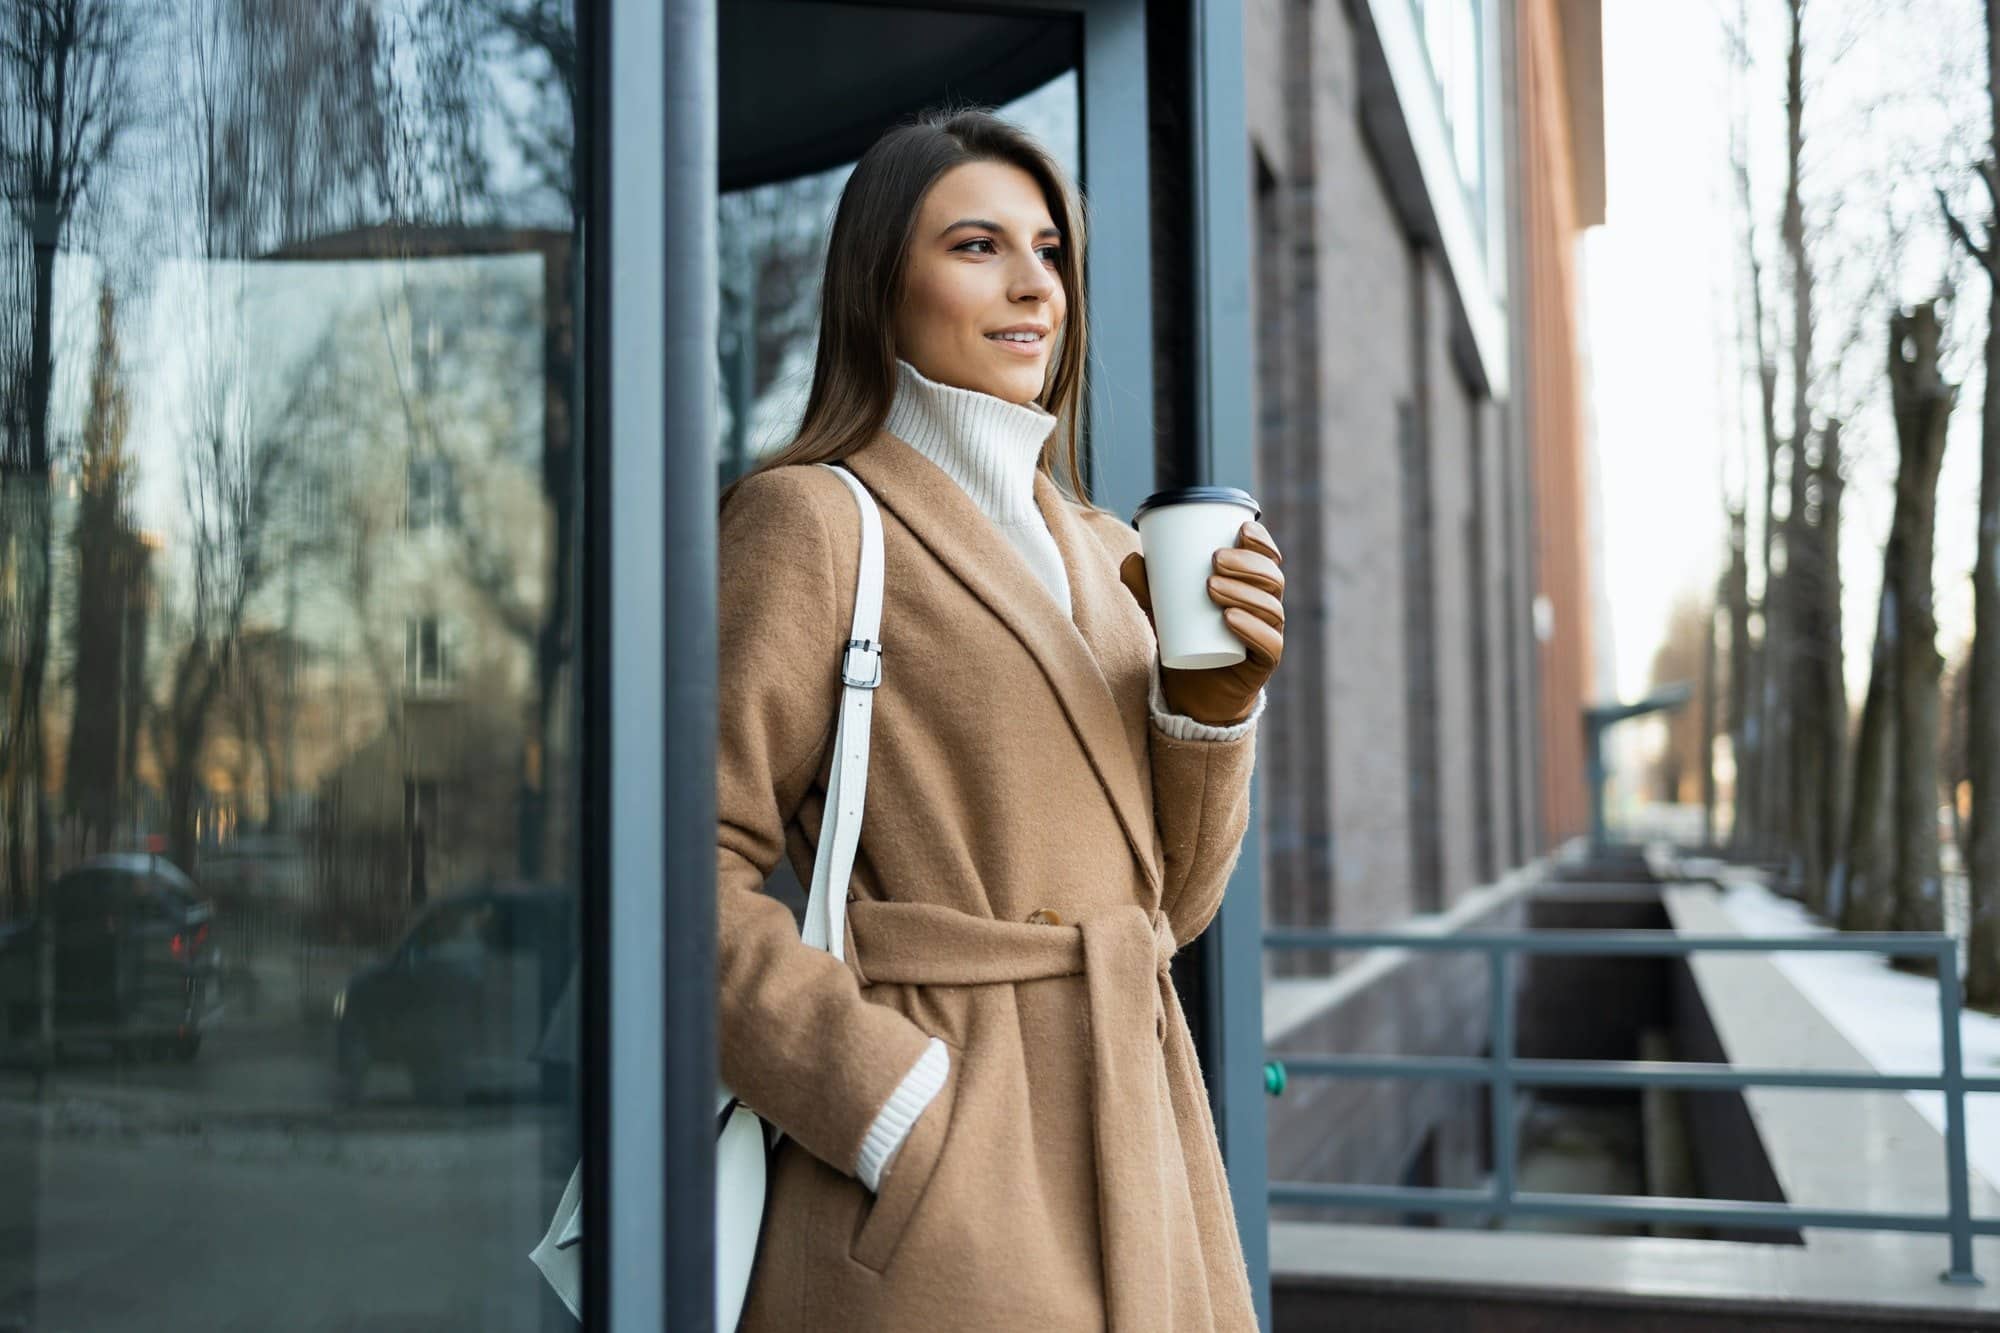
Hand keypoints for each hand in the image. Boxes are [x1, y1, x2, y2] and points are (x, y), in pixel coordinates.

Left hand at [1118, 520, 1284, 725]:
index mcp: (1252, 588)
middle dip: (1247, 564)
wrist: (1193, 692)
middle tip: (1214, 560)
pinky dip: (1251, 629)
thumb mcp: (1163, 611)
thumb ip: (1146, 586)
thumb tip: (1131, 558)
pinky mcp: (1263, 664)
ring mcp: (1269, 637)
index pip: (1268, 559)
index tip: (1241, 528)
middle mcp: (1267, 610)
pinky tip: (1230, 618)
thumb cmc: (1185, 641)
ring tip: (1211, 587)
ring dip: (1244, 592)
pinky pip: (1269, 644)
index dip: (1262, 541)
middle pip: (1271, 579)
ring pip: (1270, 608)